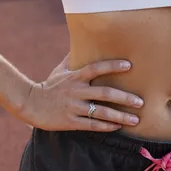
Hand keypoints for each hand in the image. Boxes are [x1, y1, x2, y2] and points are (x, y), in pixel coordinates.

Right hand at [13, 54, 143, 131]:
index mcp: (75, 77)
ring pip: (101, 112)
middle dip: (124, 98)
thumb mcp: (59, 71)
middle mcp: (76, 91)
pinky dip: (106, 126)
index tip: (129, 65)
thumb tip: (82, 42)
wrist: (30, 104)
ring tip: (135, 120)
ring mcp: (73, 107)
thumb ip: (73, 59)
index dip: (112, 65)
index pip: (96, 68)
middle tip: (140, 102)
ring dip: (120, 116)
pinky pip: (92, 125)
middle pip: (104, 93)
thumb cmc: (48, 86)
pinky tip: (117, 127)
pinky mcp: (70, 121)